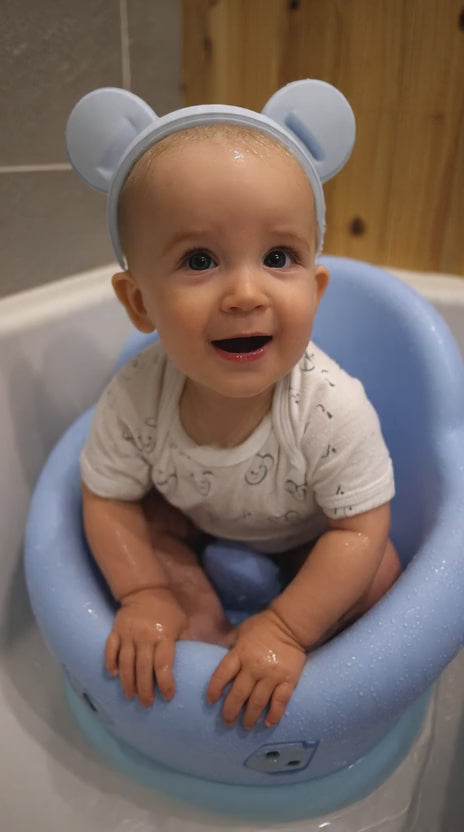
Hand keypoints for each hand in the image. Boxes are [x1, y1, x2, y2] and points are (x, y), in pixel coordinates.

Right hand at [105, 586, 187, 705]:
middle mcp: (145, 637)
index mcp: (164, 635)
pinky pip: (110, 650)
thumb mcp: (181, 623)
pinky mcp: (116, 631)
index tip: (168, 696)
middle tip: (147, 704)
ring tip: (131, 695)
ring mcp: (128, 634)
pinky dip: (111, 663)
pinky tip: (114, 675)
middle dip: (145, 689)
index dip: (165, 683)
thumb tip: (195, 663)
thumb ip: (185, 642)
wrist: (144, 590)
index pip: (163, 665)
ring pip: (126, 663)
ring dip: (128, 682)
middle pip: (143, 669)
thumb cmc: (168, 609)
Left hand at [206, 608, 305, 729]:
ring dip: (250, 717)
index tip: (211, 701)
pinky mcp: (288, 680)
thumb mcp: (241, 631)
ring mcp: (271, 675)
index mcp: (240, 653)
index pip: (222, 675)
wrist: (290, 624)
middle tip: (227, 722)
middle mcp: (254, 667)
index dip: (214, 690)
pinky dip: (274, 715)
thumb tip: (214, 652)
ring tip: (246, 726)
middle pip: (238, 694)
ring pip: (257, 702)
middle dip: (230, 712)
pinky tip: (268, 723)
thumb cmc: (263, 626)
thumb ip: (230, 644)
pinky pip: (280, 702)